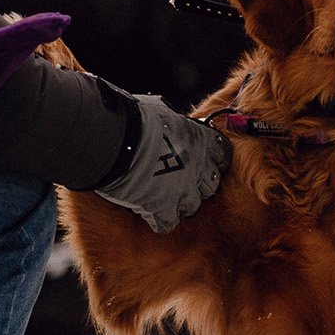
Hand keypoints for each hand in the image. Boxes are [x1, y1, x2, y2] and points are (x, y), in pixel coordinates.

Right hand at [96, 96, 228, 231]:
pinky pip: (168, 222)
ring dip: (180, 203)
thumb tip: (170, 119)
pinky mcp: (162, 209)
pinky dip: (159, 218)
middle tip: (180, 180)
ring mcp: (183, 191)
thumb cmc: (133, 120)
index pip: (222, 155)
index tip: (201, 161)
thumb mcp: (163, 111)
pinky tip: (149, 210)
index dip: (211, 159)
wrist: (113, 141)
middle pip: (210, 185)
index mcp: (201, 141)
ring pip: (192, 206)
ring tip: (163, 196)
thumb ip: (174, 122)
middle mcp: (198, 168)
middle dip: (197, 184)